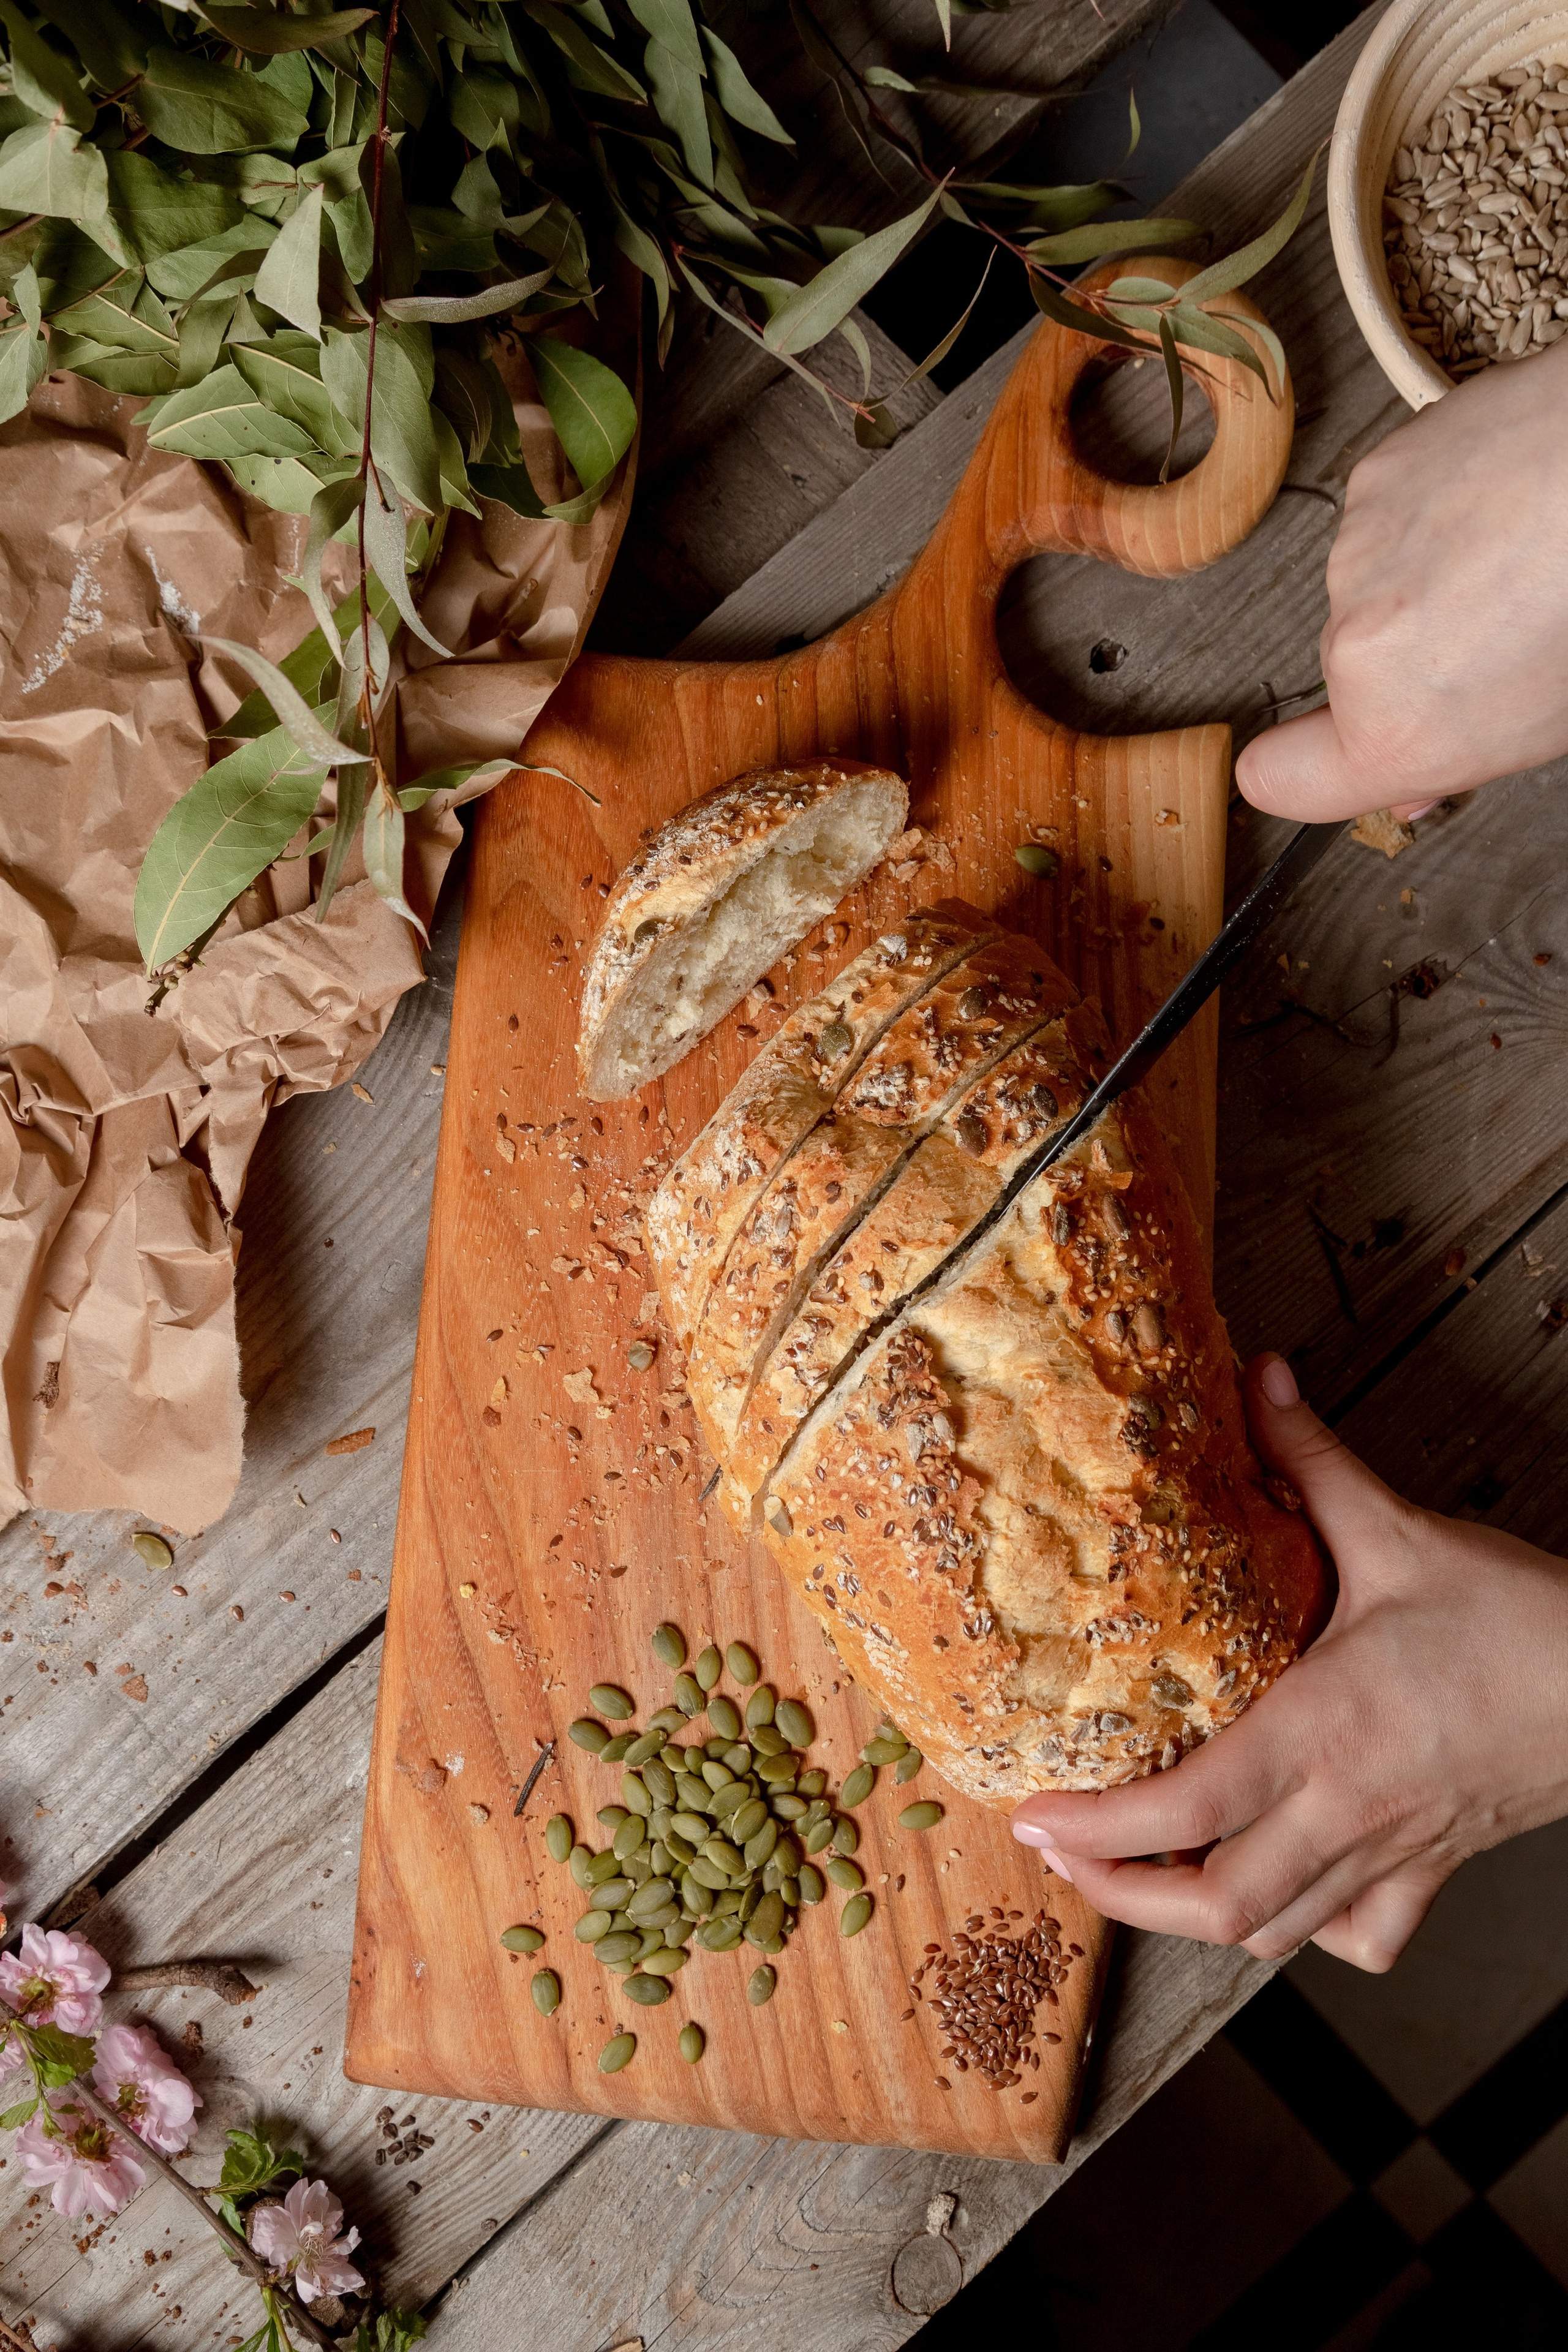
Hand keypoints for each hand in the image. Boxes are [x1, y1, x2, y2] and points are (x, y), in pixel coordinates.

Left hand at [1010, 1354, 1567, 1971]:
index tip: (1035, 1818)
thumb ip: (1312, 1458)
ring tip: (1136, 1879)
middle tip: (1064, 1858)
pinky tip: (1281, 1895)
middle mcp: (1345, 1806)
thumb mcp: (1401, 1531)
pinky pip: (1359, 1936)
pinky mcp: (1433, 1870)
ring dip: (1194, 1919)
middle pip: (1213, 1901)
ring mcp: (1391, 1851)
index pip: (1184, 1807)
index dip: (1097, 1828)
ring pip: (1274, 1931)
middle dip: (1121, 1894)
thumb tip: (1256, 1376)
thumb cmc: (1518, 1621)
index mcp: (1321, 1729)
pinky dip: (1306, 1931)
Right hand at [1235, 336, 1567, 822]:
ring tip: (1516, 556)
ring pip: (1373, 588)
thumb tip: (1424, 773)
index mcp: (1401, 726)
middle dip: (1410, 655)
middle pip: (1351, 670)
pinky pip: (1391, 515)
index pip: (1279, 777)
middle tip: (1499, 631)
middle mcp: (1360, 644)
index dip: (1295, 768)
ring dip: (1428, 577)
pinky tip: (1503, 504)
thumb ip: (1467, 745)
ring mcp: (1360, 555)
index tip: (1314, 759)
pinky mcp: (1376, 478)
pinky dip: (1437, 512)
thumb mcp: (1549, 717)